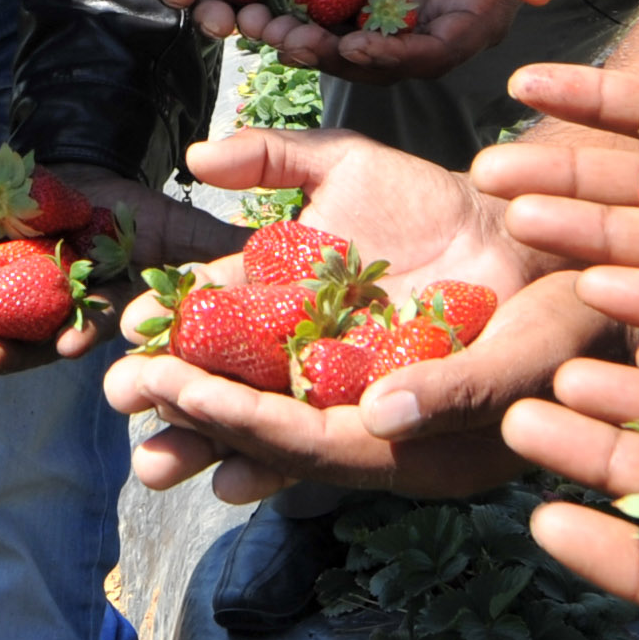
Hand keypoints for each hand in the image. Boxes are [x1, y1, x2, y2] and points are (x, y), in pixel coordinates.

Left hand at [0, 169, 236, 389]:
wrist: (45, 170)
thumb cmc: (115, 201)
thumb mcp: (164, 220)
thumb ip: (205, 246)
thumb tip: (272, 263)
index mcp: (90, 316)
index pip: (85, 329)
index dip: (75, 337)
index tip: (68, 342)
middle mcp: (41, 329)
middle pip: (18, 346)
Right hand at [104, 127, 573, 500]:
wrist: (516, 237)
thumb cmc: (429, 202)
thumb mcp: (345, 165)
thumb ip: (273, 156)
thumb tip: (194, 160)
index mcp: (272, 296)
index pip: (202, 320)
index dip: (162, 333)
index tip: (122, 341)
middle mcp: (292, 352)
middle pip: (217, 385)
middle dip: (168, 403)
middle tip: (124, 405)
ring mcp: (333, 390)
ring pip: (258, 426)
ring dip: (207, 443)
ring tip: (158, 463)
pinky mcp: (383, 421)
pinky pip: (326, 452)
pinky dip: (279, 469)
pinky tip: (239, 483)